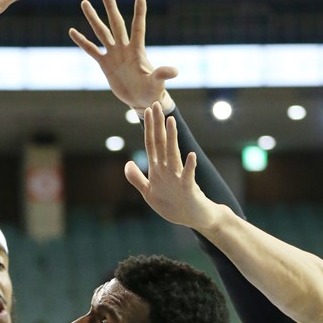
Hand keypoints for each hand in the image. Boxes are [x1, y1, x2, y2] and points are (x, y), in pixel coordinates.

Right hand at [69, 0, 176, 112]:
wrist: (141, 99)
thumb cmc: (152, 90)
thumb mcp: (157, 82)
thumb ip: (162, 74)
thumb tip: (175, 71)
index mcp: (137, 50)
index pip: (138, 28)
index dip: (139, 14)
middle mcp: (124, 48)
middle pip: (116, 23)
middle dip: (111, 7)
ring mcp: (113, 54)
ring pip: (101, 32)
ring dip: (93, 18)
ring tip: (84, 3)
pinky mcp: (105, 64)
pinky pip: (92, 50)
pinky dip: (82, 42)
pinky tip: (72, 31)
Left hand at [125, 102, 218, 231]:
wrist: (196, 218)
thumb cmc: (174, 206)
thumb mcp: (149, 194)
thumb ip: (137, 179)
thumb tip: (127, 164)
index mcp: (158, 170)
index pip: (152, 144)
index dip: (148, 128)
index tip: (146, 110)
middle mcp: (168, 170)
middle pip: (161, 144)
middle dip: (158, 125)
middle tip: (156, 104)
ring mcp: (179, 179)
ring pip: (173, 155)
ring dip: (172, 138)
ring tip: (171, 120)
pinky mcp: (189, 190)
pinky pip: (189, 177)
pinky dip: (189, 167)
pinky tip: (191, 155)